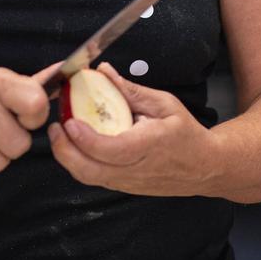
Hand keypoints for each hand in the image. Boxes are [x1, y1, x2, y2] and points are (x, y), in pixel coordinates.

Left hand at [49, 64, 216, 195]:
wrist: (204, 167)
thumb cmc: (187, 134)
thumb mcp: (165, 104)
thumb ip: (131, 90)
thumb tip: (104, 72)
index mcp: (149, 146)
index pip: (109, 149)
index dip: (85, 138)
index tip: (70, 121)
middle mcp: (136, 170)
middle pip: (89, 170)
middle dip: (64, 150)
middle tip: (55, 127)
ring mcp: (128, 182)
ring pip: (87, 177)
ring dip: (68, 157)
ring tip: (60, 134)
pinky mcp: (123, 187)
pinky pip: (94, 177)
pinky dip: (79, 162)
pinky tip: (75, 145)